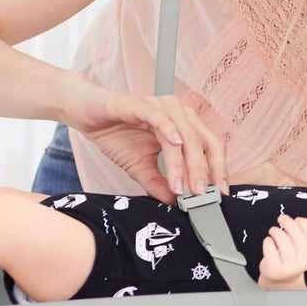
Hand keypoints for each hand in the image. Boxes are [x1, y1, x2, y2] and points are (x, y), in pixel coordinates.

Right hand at [64, 84, 228, 204]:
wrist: (86, 113)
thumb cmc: (116, 134)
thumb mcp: (139, 167)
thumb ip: (158, 183)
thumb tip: (174, 202)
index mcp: (183, 126)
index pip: (209, 147)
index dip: (218, 169)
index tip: (220, 194)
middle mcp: (177, 113)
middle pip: (202, 141)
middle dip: (204, 170)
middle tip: (201, 195)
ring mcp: (160, 106)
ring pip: (183, 133)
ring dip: (184, 162)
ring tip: (183, 186)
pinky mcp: (140, 103)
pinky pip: (159, 116)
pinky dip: (169, 130)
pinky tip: (175, 144)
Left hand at [258, 213, 306, 288]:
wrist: (281, 281)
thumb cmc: (291, 259)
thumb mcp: (303, 250)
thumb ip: (304, 236)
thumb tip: (298, 220)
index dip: (305, 223)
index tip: (298, 219)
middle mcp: (302, 262)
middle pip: (297, 234)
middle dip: (288, 222)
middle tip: (282, 218)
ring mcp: (288, 266)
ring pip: (282, 239)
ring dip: (276, 231)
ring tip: (273, 231)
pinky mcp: (274, 268)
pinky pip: (270, 246)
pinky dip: (268, 241)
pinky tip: (269, 242)